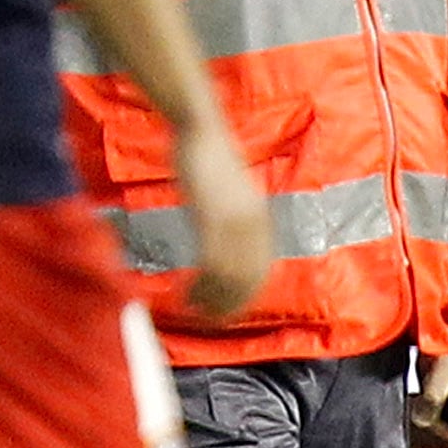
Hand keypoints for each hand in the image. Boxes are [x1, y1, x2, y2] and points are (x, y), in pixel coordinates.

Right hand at [171, 121, 272, 319]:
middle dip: (227, 305)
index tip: (225, 310)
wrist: (201, 130)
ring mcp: (233, 221)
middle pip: (248, 280)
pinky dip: (201, 286)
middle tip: (206, 317)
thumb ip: (234, 219)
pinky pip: (212, 264)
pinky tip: (187, 292)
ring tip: (193, 308)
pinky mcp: (211, 218)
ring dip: (211, 300)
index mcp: (260, 219)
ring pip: (230, 278)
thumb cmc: (210, 158)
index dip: (244, 296)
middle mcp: (253, 223)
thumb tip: (227, 246)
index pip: (261, 271)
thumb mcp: (231, 193)